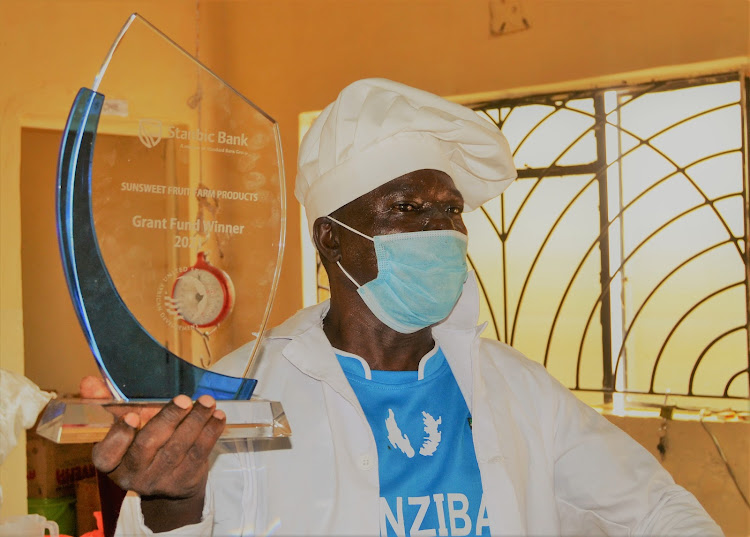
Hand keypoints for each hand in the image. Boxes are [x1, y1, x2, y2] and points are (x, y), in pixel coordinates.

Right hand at [86, 378, 224, 531]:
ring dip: (195, 421)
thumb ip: (109, 402)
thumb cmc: (142, 442)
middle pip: (147, 446)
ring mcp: (160, 480)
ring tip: (206, 401)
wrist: (169, 480)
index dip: (118, 436)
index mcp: (110, 461)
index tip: (131, 415)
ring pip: (177, 448)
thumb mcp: (125, 424)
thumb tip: (88, 381)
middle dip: (167, 419)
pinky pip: (199, 454)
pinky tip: (217, 416)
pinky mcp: (184, 480)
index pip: (107, 454)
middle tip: (183, 400)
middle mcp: (132, 474)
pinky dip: (210, 432)